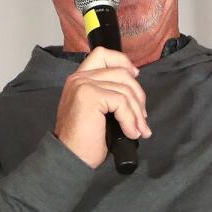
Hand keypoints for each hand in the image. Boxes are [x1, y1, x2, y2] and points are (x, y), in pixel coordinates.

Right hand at [54, 47, 151, 168]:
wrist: (70, 157)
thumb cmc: (85, 140)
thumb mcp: (99, 111)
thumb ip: (109, 94)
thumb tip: (135, 92)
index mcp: (80, 79)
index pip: (103, 54)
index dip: (123, 62)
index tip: (135, 77)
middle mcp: (80, 78)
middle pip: (121, 72)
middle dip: (138, 96)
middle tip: (142, 118)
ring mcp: (83, 85)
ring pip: (125, 89)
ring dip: (137, 113)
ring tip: (139, 131)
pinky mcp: (89, 96)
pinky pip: (122, 102)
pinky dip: (130, 119)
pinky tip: (130, 133)